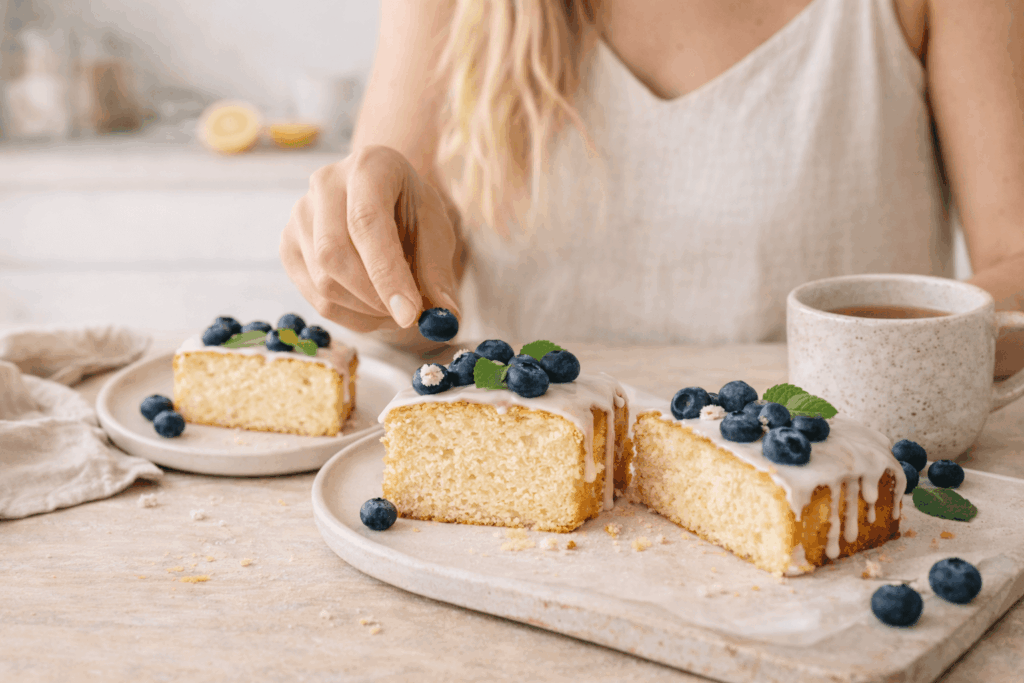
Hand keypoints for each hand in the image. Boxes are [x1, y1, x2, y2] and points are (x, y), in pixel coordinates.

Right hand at [280, 145, 459, 332]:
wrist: (381, 194)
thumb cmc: (410, 209)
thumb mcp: (435, 229)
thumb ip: (438, 270)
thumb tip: (445, 315)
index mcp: (368, 166)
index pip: (366, 221)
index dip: (386, 273)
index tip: (409, 314)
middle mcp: (325, 183)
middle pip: (333, 254)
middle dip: (374, 297)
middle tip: (407, 315)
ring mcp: (299, 214)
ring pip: (322, 282)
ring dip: (365, 311)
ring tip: (395, 308)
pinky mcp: (288, 245)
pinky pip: (314, 297)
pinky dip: (349, 316)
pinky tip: (373, 310)